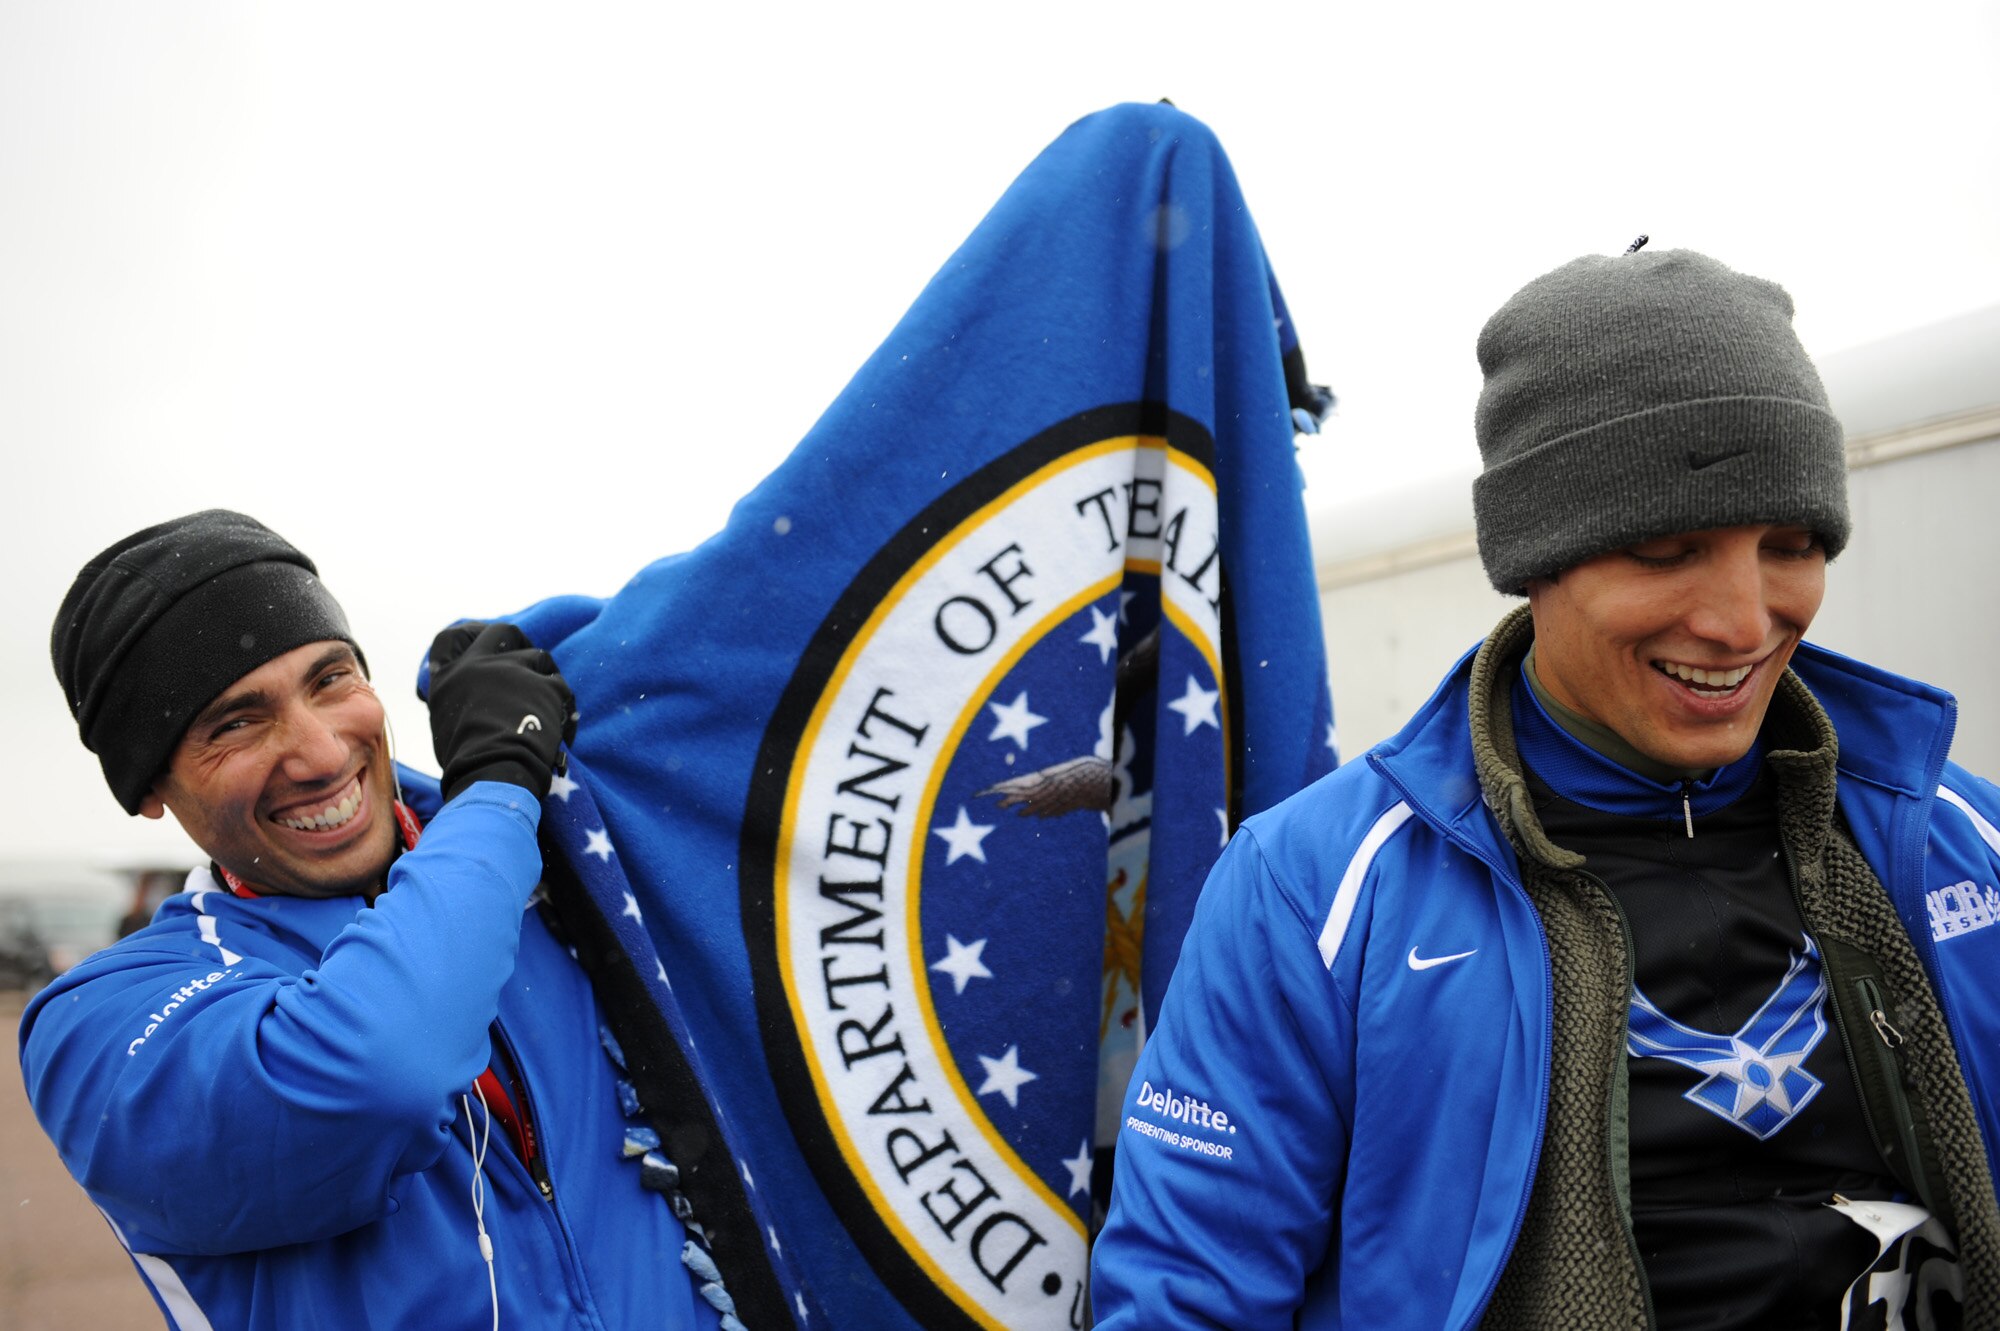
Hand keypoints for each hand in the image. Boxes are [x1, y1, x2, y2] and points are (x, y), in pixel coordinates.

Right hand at [424, 622, 575, 801]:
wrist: (491, 773)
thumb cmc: (465, 763)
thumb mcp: (446, 727)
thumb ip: (458, 704)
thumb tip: (471, 705)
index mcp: (448, 677)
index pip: (450, 638)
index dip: (469, 636)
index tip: (483, 643)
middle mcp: (477, 665)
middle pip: (502, 632)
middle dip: (518, 643)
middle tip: (529, 663)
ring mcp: (512, 670)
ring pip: (538, 656)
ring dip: (545, 677)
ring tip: (550, 708)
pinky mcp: (543, 684)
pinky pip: (560, 687)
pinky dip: (563, 707)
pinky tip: (563, 732)